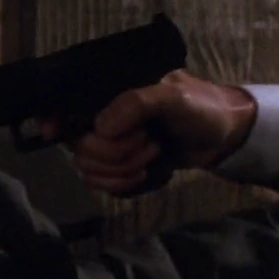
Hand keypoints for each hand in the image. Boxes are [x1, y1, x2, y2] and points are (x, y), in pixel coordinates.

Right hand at [63, 69, 255, 195]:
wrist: (225, 137)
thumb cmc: (201, 106)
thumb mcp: (174, 96)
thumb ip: (137, 103)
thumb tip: (100, 127)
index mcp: (110, 93)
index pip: (65, 102)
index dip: (52, 118)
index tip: (53, 133)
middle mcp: (103, 117)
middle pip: (78, 145)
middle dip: (114, 153)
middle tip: (149, 143)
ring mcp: (111, 144)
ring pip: (87, 168)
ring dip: (121, 170)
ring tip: (152, 157)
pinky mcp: (120, 167)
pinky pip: (102, 184)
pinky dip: (122, 186)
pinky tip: (146, 176)